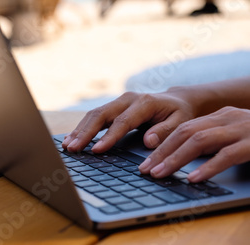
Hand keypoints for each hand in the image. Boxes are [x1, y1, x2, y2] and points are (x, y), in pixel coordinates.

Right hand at [62, 91, 196, 152]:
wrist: (177, 100)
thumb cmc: (180, 114)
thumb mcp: (181, 122)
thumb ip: (165, 131)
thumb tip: (149, 141)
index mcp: (144, 102)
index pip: (122, 121)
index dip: (108, 136)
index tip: (96, 150)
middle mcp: (127, 99)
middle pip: (101, 115)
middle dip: (85, 133)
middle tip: (73, 148)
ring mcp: (118, 101)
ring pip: (94, 115)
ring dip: (80, 130)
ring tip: (68, 146)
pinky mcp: (113, 107)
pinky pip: (94, 116)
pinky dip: (82, 128)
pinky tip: (73, 139)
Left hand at [139, 106, 249, 181]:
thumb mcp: (235, 135)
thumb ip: (214, 142)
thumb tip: (184, 158)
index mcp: (220, 116)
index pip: (182, 129)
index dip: (161, 145)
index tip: (146, 162)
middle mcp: (228, 118)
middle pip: (185, 133)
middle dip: (162, 152)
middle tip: (146, 170)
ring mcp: (242, 129)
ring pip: (199, 141)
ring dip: (176, 159)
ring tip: (161, 174)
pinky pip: (228, 154)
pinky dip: (209, 166)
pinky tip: (195, 178)